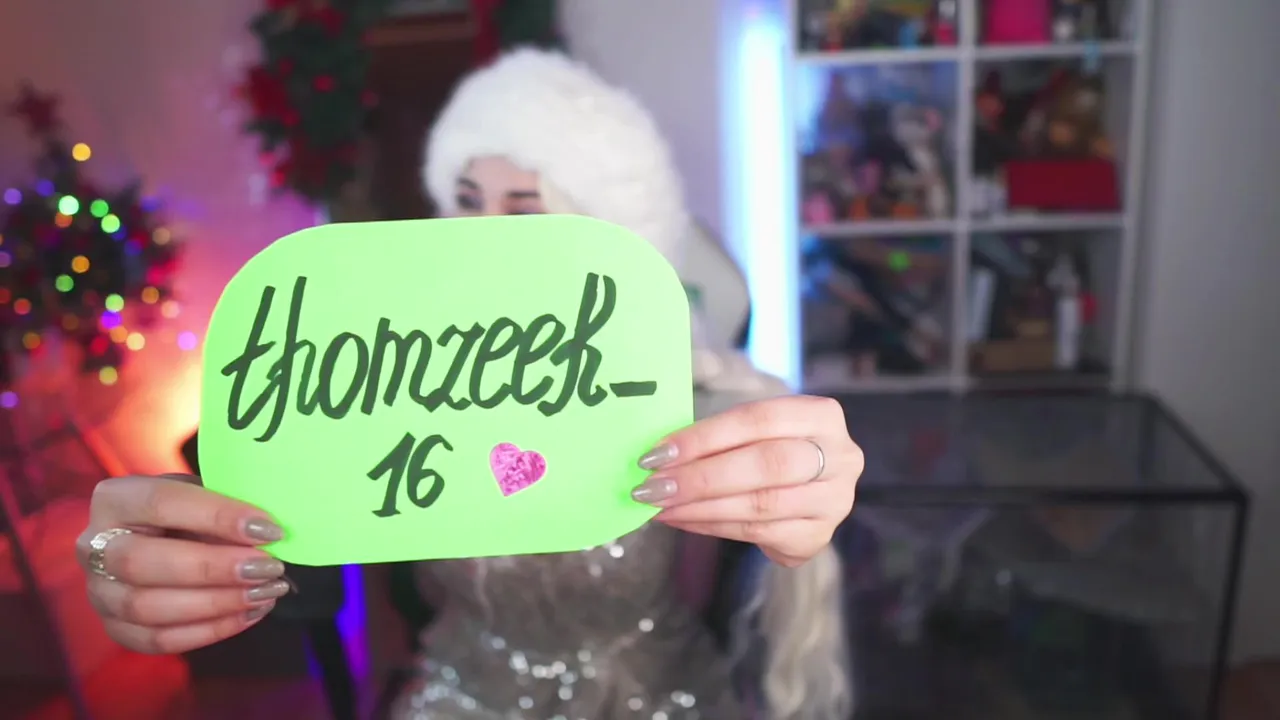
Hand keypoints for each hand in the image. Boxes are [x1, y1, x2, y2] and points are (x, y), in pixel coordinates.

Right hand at [75, 474, 288, 653]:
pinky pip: (159, 639)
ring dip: (217, 603)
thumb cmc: (188, 510)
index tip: (269, 529)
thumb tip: (268, 534)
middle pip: (142, 563)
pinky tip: (249, 613)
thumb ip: (225, 507)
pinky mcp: (115, 628)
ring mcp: (99, 592)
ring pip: (147, 608)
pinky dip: (210, 630)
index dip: (217, 516)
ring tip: (265, 592)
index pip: (161, 503)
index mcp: (115, 499)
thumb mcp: (202, 494)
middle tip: (268, 568)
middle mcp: (94, 546)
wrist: (158, 538)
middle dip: (213, 568)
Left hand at [633, 395, 861, 566]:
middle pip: (765, 465)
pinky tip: (682, 520)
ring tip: (660, 506)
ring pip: (760, 504)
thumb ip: (719, 436)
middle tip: (653, 487)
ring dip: (700, 507)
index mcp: (822, 416)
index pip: (757, 420)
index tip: (658, 453)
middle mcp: (840, 457)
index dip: (704, 437)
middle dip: (701, 477)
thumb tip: (659, 454)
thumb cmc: (771, 448)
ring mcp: (834, 501)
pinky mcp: (818, 537)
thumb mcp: (755, 430)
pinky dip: (712, 526)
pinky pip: (757, 533)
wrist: (808, 488)